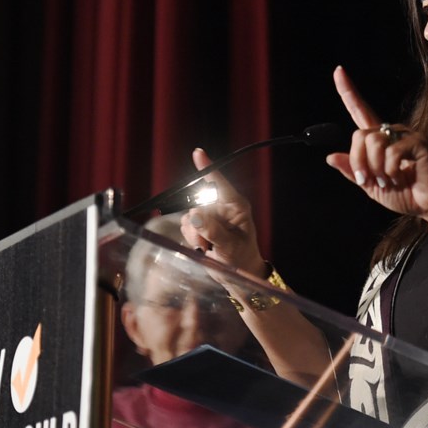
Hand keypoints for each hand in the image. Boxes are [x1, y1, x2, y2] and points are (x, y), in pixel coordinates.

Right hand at [179, 148, 268, 277]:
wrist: (238, 274)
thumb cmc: (241, 258)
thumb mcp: (230, 246)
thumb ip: (213, 231)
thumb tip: (194, 215)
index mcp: (236, 206)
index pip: (220, 183)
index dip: (208, 168)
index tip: (198, 153)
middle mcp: (222, 207)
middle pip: (198, 202)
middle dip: (198, 223)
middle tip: (205, 241)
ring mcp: (210, 215)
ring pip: (189, 216)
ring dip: (194, 233)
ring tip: (207, 246)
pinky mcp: (201, 224)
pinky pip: (186, 225)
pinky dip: (191, 236)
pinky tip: (202, 245)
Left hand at [327, 66, 427, 216]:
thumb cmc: (405, 194)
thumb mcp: (371, 185)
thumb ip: (353, 171)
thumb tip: (329, 157)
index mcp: (378, 140)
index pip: (359, 110)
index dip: (347, 91)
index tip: (337, 70)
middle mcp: (390, 132)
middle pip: (359, 135)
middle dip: (358, 162)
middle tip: (369, 180)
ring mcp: (405, 135)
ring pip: (373, 142)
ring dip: (375, 168)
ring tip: (388, 180)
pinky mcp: (417, 143)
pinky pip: (391, 152)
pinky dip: (390, 169)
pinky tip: (400, 176)